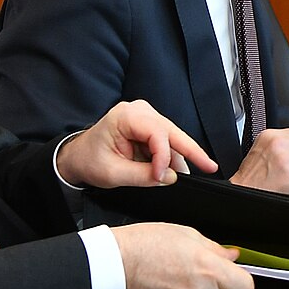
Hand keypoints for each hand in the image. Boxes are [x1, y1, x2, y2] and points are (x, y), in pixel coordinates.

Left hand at [56, 100, 217, 189]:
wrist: (78, 157)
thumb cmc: (89, 160)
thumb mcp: (113, 174)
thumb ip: (143, 176)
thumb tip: (170, 177)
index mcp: (125, 117)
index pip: (157, 134)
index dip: (164, 157)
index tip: (162, 176)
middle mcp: (138, 111)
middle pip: (172, 132)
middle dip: (190, 152)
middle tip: (209, 167)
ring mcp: (145, 117)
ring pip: (173, 137)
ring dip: (178, 157)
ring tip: (179, 175)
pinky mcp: (149, 126)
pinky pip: (168, 141)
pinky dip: (171, 156)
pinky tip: (171, 169)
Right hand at [113, 223, 255, 288]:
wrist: (114, 262)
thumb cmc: (146, 244)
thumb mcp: (188, 235)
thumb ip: (216, 249)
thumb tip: (233, 256)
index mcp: (209, 270)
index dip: (242, 281)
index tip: (236, 275)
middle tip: (214, 278)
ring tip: (190, 280)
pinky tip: (176, 288)